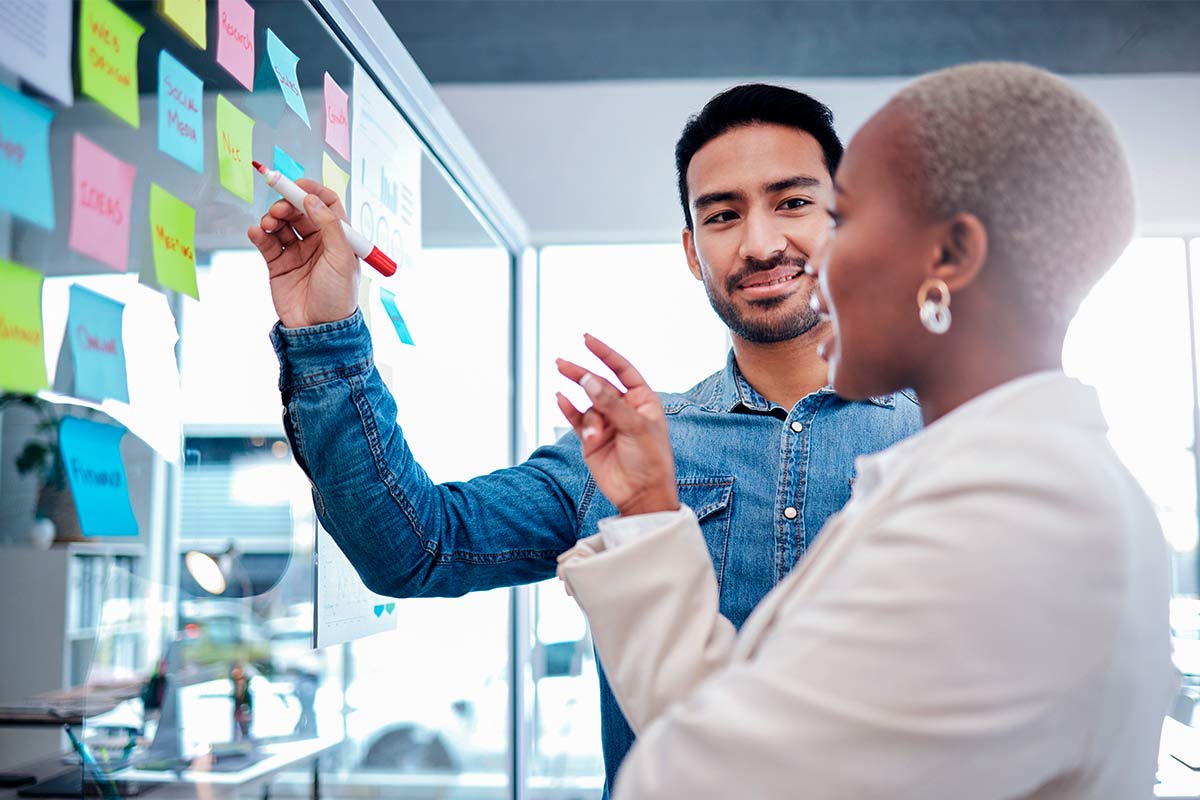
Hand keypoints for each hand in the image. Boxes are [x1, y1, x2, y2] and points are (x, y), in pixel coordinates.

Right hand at [246, 179, 358, 328]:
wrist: (318, 329)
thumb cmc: (338, 297)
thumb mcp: (341, 258)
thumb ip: (329, 226)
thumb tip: (313, 199)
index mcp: (338, 237)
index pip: (326, 204)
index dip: (312, 191)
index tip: (297, 186)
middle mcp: (317, 242)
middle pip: (300, 210)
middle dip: (288, 204)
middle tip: (280, 209)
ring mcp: (297, 252)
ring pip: (282, 224)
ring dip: (273, 218)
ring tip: (269, 224)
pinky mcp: (278, 265)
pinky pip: (267, 242)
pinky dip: (260, 234)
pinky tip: (257, 232)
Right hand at [556, 335, 678, 516]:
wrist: (641, 494)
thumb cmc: (650, 459)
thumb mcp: (635, 427)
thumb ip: (610, 403)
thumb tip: (587, 380)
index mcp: (642, 400)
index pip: (622, 369)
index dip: (604, 353)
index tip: (586, 339)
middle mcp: (623, 407)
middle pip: (598, 383)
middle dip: (580, 373)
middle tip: (560, 363)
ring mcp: (606, 422)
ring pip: (587, 406)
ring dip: (589, 420)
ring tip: (593, 433)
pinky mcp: (591, 438)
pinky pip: (576, 418)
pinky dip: (568, 409)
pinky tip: (560, 398)